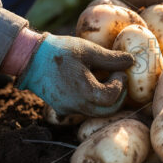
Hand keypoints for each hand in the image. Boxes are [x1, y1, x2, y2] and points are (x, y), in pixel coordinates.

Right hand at [17, 34, 133, 116]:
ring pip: (96, 112)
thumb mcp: (88, 50)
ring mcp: (67, 109)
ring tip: (105, 79)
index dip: (120, 85)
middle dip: (118, 96)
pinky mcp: (61, 108)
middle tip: (119, 79)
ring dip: (106, 99)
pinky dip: (93, 101)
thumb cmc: (60, 51)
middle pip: (107, 111)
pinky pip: (83, 110)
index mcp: (83, 92)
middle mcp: (76, 106)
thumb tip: (132, 61)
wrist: (30, 58)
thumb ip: (111, 58)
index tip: (120, 72)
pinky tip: (92, 84)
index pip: (111, 98)